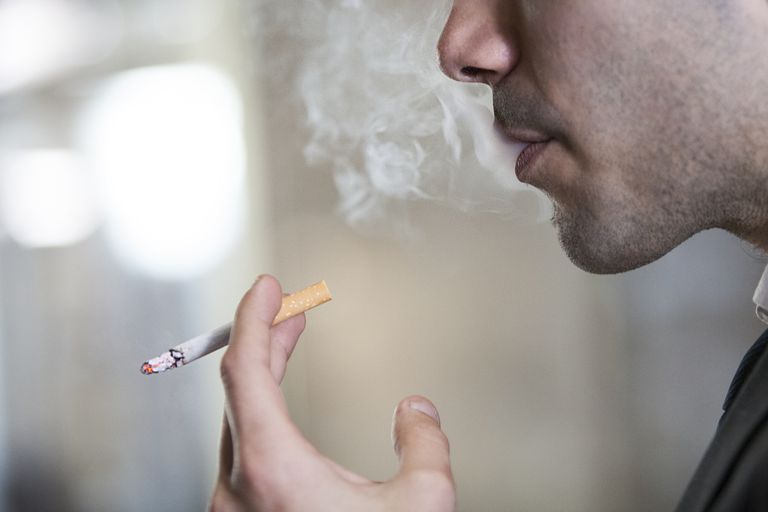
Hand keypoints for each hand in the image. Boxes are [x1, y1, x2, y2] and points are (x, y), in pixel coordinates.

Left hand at [210, 275, 454, 511]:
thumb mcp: (420, 503)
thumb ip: (424, 446)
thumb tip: (417, 412)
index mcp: (271, 469)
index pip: (244, 370)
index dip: (253, 318)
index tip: (265, 289)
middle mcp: (237, 487)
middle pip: (239, 390)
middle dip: (264, 338)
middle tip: (285, 305)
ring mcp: (233, 507)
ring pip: (238, 421)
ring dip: (261, 376)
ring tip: (284, 342)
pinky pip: (241, 451)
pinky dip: (259, 413)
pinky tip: (278, 407)